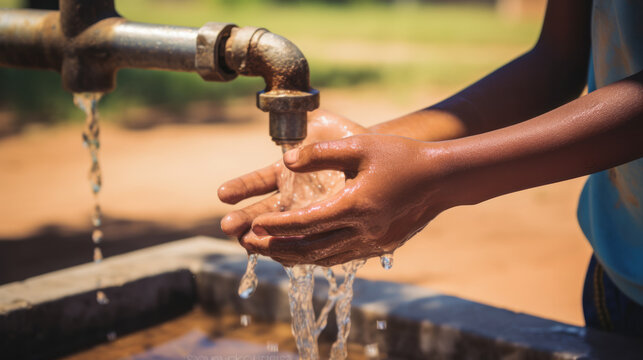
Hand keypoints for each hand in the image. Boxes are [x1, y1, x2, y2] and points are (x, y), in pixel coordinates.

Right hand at [217, 110, 367, 246]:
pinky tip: (282, 256)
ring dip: (263, 239)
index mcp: (286, 172)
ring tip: (247, 245)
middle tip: (228, 227)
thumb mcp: (327, 129)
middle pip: (262, 212)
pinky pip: (307, 243)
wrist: (381, 161)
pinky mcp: (325, 229)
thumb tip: (292, 133)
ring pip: (280, 232)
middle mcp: (292, 196)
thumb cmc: (350, 140)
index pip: (258, 182)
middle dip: (244, 220)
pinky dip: (294, 251)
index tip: (223, 194)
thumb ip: (306, 126)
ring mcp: (307, 215)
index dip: (241, 188)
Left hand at [243, 134, 454, 265]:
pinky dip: (316, 256)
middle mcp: (362, 232)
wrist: (442, 178)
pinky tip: (303, 251)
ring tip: (268, 251)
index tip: (252, 225)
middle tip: (248, 244)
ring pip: (324, 258)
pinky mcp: (380, 247)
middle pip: (310, 249)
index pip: (305, 222)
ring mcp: (372, 244)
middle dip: (276, 248)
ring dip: (293, 256)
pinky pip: (340, 257)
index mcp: (355, 206)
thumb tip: (285, 160)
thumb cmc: (402, 156)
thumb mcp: (360, 145)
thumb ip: (321, 152)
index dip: (276, 225)